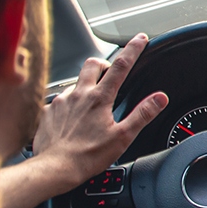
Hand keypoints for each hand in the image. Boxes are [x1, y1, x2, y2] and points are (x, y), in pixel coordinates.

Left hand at [30, 33, 167, 191]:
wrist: (54, 169)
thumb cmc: (87, 156)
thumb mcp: (123, 137)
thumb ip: (142, 114)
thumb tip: (160, 98)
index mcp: (99, 99)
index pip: (121, 66)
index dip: (133, 50)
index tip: (140, 38)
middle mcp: (78, 95)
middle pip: (92, 64)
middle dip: (104, 62)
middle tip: (110, 71)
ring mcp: (60, 102)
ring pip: (75, 82)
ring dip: (85, 85)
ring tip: (91, 102)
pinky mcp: (47, 112)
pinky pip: (58, 101)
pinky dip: (67, 105)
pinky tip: (71, 119)